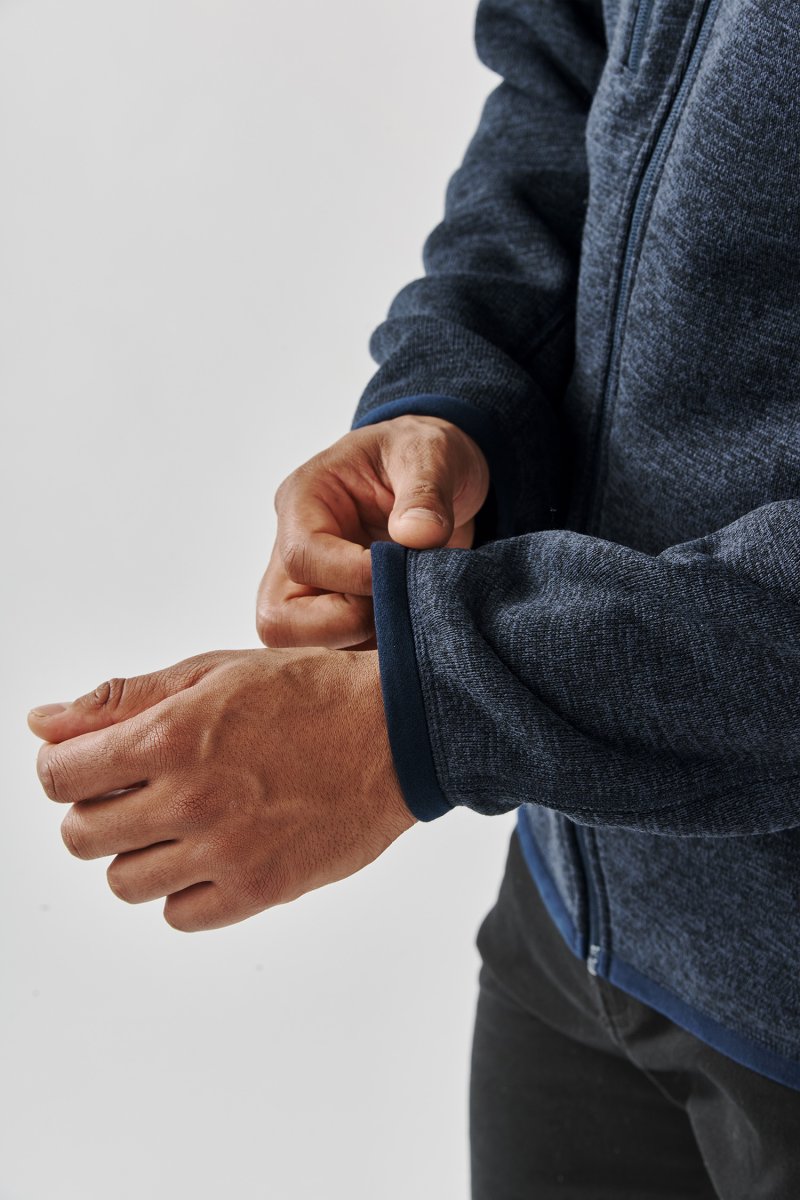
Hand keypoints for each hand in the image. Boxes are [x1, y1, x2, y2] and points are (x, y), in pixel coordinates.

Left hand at [27, 648, 415, 931]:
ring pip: (122, 883)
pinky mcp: (259, 890)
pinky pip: (178, 916)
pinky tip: (209, 855)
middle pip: (80, 835)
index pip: (58, 776)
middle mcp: (189, 798)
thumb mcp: (212, 672)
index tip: (86, 765)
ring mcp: (224, 851)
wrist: (397, 732)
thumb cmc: (307, 693)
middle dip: (95, 811)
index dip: (62, 769)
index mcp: (170, 736)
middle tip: (137, 793)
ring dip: (136, 854)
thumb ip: (121, 699)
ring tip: (177, 824)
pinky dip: (181, 891)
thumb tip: (40, 722)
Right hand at [256, 414, 489, 650]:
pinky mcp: (339, 614)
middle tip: (399, 601)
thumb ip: (425, 491)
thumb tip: (417, 534)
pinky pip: (341, 654)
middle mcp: (295, 548)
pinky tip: (415, 628)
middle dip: (342, 624)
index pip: (301, 556)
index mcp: (304, 501)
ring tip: (413, 613)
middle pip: (278, 618)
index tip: (406, 568)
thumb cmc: (424, 453)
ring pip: (303, 646)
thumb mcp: (431, 452)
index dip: (353, 575)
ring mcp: (312, 588)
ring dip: (361, 643)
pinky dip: (377, 652)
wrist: (442, 474)